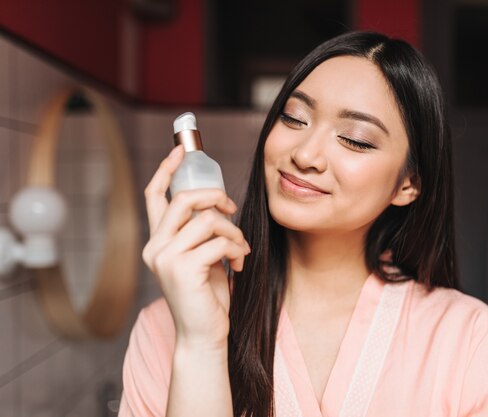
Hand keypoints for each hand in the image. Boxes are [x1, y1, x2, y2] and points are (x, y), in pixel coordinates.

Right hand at [141, 145, 250, 350]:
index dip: (166, 169)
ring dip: (234, 232)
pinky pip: (219, 242)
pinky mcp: (183, 269)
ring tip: (240, 250)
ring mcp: (166, 258)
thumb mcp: (201, 256)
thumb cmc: (206, 295)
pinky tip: (239, 265)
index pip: (154, 196)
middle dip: (216, 197)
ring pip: (208, 220)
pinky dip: (237, 250)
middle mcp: (155, 247)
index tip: (182, 150)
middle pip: (185, 199)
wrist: (204, 334)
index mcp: (157, 242)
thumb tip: (216, 202)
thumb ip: (199, 232)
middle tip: (232, 210)